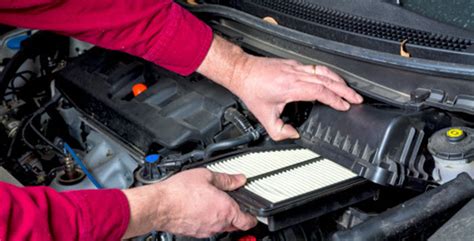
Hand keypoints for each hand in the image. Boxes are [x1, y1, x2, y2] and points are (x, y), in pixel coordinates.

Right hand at [122, 169, 256, 238]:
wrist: (160, 205)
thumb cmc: (180, 192)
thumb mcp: (207, 176)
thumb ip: (226, 179)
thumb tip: (239, 179)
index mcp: (227, 210)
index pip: (248, 221)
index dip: (254, 216)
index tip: (254, 211)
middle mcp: (218, 223)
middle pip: (236, 224)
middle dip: (238, 215)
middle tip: (234, 202)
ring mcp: (206, 230)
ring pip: (221, 226)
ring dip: (222, 217)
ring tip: (214, 202)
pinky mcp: (195, 232)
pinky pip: (208, 227)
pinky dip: (209, 219)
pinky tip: (201, 207)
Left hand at [229, 56, 362, 139]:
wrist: (242, 71)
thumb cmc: (251, 89)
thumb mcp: (264, 117)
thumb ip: (279, 131)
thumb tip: (293, 134)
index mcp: (291, 87)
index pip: (320, 92)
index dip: (335, 99)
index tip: (345, 106)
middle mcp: (296, 75)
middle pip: (327, 80)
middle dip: (345, 90)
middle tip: (357, 98)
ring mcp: (295, 68)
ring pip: (323, 72)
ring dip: (338, 80)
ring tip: (349, 90)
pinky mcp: (293, 64)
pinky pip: (315, 68)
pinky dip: (327, 74)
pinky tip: (330, 79)